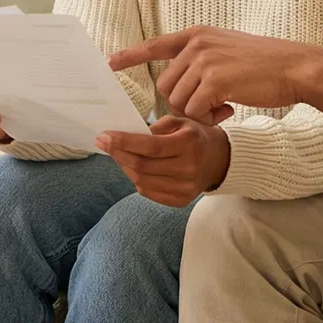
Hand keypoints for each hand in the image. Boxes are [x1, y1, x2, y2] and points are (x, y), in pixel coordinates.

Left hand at [96, 116, 229, 206]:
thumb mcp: (180, 122)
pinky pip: (148, 192)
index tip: (104, 136)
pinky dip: (136, 179)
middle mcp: (188, 168)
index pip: (150, 147)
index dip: (124, 142)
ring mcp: (185, 188)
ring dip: (125, 167)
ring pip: (142, 181)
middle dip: (118, 154)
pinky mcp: (180, 201)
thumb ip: (156, 127)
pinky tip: (133, 168)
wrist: (218, 160)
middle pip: (143, 166)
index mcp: (189, 144)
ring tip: (118, 155)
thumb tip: (128, 136)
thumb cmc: (195, 137)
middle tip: (104, 143)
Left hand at [109, 28, 317, 124]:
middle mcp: (197, 45)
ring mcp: (205, 61)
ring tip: (222, 107)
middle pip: (165, 86)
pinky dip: (208, 118)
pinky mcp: (215, 80)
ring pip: (178, 101)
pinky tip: (228, 110)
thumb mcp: (227, 50)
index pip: (155, 45)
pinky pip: (195, 110)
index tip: (109, 63)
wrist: (293, 67)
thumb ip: (201, 60)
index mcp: (198, 35)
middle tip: (209, 108)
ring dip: (196, 113)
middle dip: (182, 104)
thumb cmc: (264, 64)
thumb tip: (178, 83)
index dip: (131, 55)